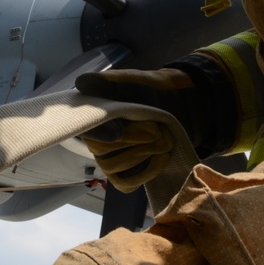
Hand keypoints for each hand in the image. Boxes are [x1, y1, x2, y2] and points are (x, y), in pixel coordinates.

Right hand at [74, 67, 203, 190]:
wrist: (181, 106)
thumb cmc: (154, 91)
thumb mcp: (136, 81)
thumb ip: (111, 82)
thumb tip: (82, 82)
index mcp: (94, 115)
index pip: (84, 130)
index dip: (99, 132)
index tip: (120, 129)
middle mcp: (98, 138)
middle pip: (101, 152)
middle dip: (133, 142)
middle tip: (158, 131)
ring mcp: (111, 158)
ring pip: (113, 168)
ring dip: (143, 154)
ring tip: (165, 140)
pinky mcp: (126, 174)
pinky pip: (126, 183)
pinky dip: (146, 171)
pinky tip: (161, 157)